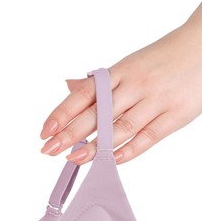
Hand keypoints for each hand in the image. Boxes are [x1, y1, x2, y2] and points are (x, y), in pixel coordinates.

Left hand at [40, 3, 201, 164]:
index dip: (63, 113)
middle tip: (50, 149)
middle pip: (98, 113)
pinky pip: (148, 137)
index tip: (45, 131)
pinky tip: (111, 161)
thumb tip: (68, 87)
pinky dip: (129, 151)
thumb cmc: (162, 59)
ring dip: (96, 146)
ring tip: (75, 158)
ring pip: (121, 128)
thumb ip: (99, 82)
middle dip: (71, 133)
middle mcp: (135, 85)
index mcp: (120, 71)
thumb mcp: (128, 64)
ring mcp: (155, 101)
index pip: (84, 94)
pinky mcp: (174, 116)